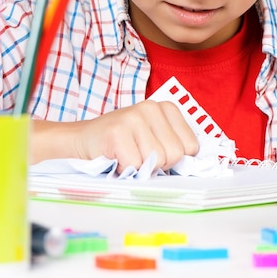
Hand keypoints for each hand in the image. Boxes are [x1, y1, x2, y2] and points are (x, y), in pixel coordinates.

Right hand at [75, 100, 198, 173]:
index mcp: (167, 108)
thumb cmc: (123, 144)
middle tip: (139, 155)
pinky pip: (134, 165)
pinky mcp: (117, 131)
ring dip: (140, 167)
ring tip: (127, 155)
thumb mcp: (154, 138)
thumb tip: (193, 167)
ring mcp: (134, 117)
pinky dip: (125, 169)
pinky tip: (116, 157)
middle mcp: (152, 107)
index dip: (175, 159)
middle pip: (175, 154)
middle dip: (158, 164)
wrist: (83, 140)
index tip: (157, 152)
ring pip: (156, 161)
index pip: (191, 146)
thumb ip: (174, 147)